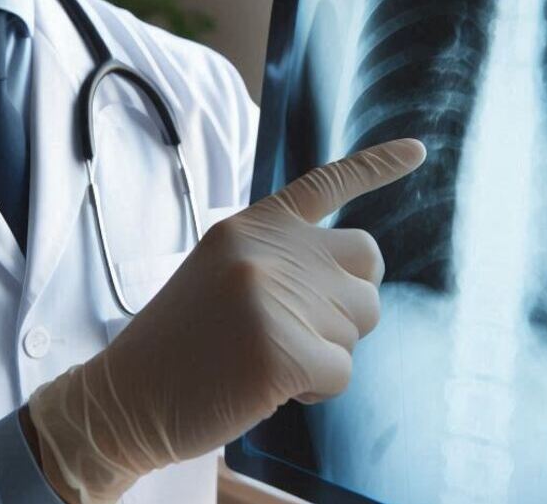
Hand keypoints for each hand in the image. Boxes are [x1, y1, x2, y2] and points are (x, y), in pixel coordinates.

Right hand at [27, 138, 426, 503]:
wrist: (127, 397)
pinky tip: (269, 387)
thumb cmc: (181, 344)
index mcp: (253, 226)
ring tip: (267, 357)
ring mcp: (276, 296)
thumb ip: (282, 259)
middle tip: (298, 329)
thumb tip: (355, 278)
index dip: (377, 165)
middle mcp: (269, 250)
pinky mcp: (283, 350)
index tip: (419, 148)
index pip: (326, 184)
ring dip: (327, 351)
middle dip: (349, 303)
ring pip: (358, 325)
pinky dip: (316, 390)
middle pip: (367, 267)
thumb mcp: (224, 273)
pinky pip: (342, 373)